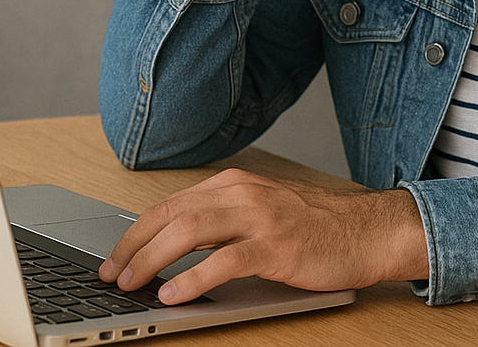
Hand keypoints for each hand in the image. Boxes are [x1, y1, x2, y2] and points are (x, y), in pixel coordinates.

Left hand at [96, 168, 428, 303]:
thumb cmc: (313, 227)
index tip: (114, 258)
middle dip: (133, 247)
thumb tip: (170, 249)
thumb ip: (220, 222)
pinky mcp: (277, 247)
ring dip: (153, 260)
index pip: (169, 205)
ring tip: (134, 285)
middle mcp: (242, 194)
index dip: (135, 233)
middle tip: (111, 275)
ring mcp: (260, 218)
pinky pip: (225, 261)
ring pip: (190, 233)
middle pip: (171, 216)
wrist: (366, 231)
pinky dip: (194, 278)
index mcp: (232, 184)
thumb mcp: (259, 213)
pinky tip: (175, 293)